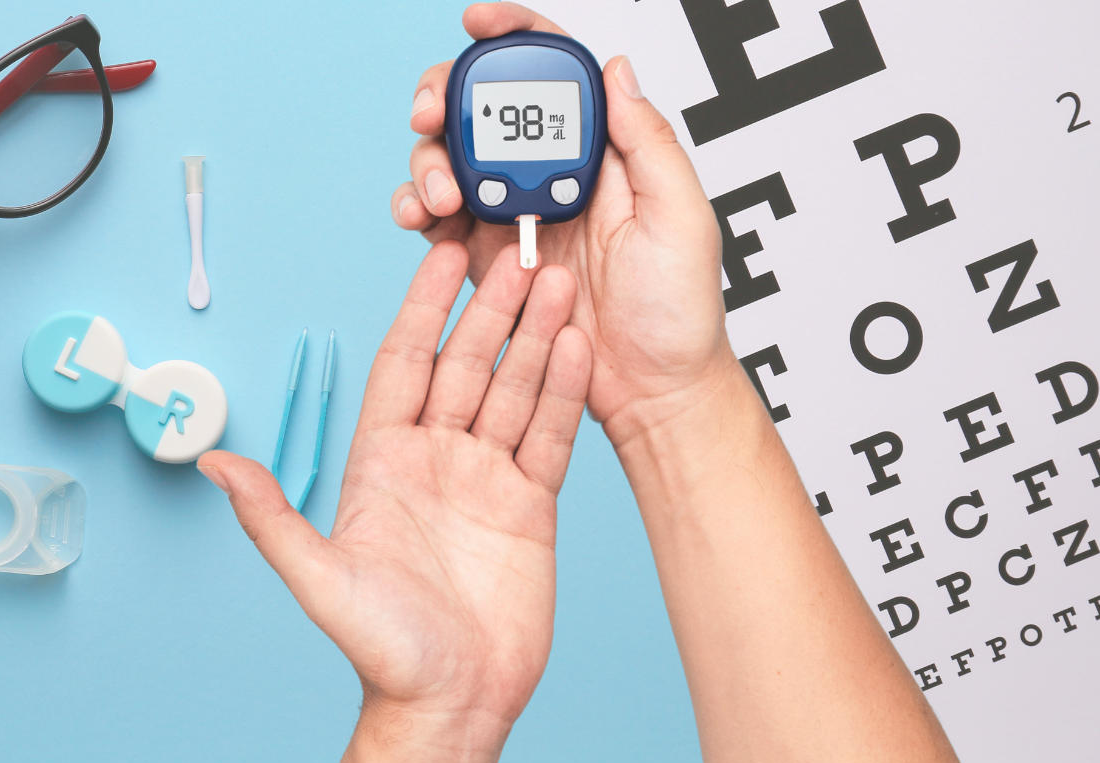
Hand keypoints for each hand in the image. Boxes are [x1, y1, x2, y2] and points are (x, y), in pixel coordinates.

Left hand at [198, 241, 590, 762]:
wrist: (451, 702)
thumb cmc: (382, 650)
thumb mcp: (319, 577)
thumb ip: (271, 517)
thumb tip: (211, 464)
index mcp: (381, 462)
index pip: (403, 364)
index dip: (422, 308)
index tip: (441, 255)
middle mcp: (434, 459)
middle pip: (466, 365)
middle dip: (490, 309)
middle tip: (517, 252)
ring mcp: (485, 478)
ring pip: (513, 391)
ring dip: (535, 339)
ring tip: (558, 286)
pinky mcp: (530, 505)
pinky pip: (548, 436)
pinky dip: (564, 393)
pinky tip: (577, 348)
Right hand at [393, 3, 727, 444]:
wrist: (650, 388)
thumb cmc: (679, 313)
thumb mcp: (682, 217)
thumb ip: (648, 141)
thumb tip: (617, 70)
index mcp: (602, 152)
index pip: (555, 75)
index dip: (515, 38)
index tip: (480, 25)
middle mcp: (553, 174)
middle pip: (485, 109)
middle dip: (448, 97)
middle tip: (435, 113)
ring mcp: (515, 213)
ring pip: (451, 159)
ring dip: (430, 160)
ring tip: (439, 193)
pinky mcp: (485, 257)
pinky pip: (437, 220)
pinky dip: (417, 208)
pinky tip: (421, 216)